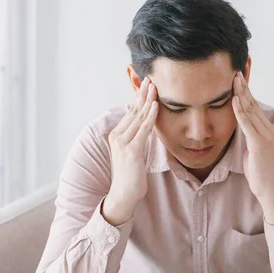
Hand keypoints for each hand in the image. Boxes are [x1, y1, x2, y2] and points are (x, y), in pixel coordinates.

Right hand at [103, 78, 157, 225]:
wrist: (124, 194)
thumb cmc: (132, 176)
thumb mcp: (135, 153)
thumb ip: (138, 139)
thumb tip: (147, 127)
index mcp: (117, 135)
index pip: (131, 112)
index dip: (139, 98)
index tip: (147, 84)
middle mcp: (118, 136)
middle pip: (134, 111)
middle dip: (142, 94)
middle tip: (151, 77)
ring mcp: (123, 143)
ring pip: (138, 117)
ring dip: (147, 100)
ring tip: (154, 86)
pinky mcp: (131, 150)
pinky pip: (143, 130)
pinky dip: (150, 116)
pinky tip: (155, 105)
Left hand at [232, 71, 273, 225]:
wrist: (269, 189)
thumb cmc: (259, 171)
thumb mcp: (251, 149)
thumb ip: (247, 135)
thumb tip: (238, 124)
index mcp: (266, 129)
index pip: (254, 106)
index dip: (245, 91)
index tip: (237, 77)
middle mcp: (268, 129)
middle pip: (253, 103)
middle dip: (243, 87)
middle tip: (235, 70)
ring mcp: (265, 135)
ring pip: (250, 110)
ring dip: (241, 93)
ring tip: (234, 78)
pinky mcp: (259, 143)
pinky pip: (247, 124)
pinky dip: (240, 111)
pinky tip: (234, 99)